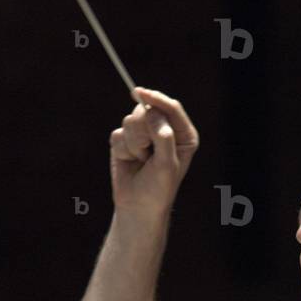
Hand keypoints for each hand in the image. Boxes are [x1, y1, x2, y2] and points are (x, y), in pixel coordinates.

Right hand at [109, 87, 199, 216]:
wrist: (138, 207)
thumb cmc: (159, 188)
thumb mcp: (167, 163)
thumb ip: (163, 136)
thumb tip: (151, 110)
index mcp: (182, 134)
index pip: (171, 108)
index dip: (156, 99)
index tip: (139, 93)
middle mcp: (164, 130)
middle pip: (147, 110)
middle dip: (143, 131)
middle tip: (147, 153)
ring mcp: (144, 134)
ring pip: (130, 120)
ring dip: (133, 144)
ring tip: (141, 160)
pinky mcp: (126, 140)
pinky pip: (117, 134)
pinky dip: (122, 149)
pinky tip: (130, 161)